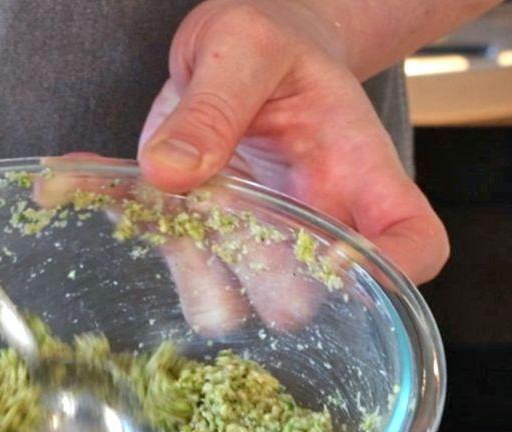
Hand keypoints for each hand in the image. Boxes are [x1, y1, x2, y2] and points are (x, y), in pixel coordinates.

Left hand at [138, 0, 448, 287]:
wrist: (236, 51)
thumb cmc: (270, 42)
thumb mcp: (246, 48)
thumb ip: (215, 106)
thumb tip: (171, 171)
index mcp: (357, 173)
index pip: (415, 243)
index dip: (395, 269)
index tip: (342, 260)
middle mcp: (311, 224)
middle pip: (305, 302)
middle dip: (257, 281)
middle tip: (218, 211)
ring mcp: (251, 242)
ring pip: (232, 310)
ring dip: (189, 274)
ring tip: (159, 205)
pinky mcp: (194, 240)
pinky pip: (165, 269)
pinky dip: (125, 231)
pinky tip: (96, 193)